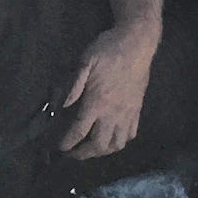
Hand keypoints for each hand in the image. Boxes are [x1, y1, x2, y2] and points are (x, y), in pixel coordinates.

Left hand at [58, 24, 157, 158]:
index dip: (67, 143)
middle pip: (98, 145)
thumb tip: (60, 106)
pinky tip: (112, 138)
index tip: (59, 148)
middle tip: (72, 153)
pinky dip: (120, 142)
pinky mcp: (137, 110)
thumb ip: (73, 86)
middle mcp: (113, 113)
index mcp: (97, 102)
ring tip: (91, 149)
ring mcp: (128, 113)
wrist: (137, 44)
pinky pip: (131, 134)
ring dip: (102, 152)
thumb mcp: (85, 62)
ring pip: (116, 144)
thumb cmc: (108, 50)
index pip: (79, 131)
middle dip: (83, 153)